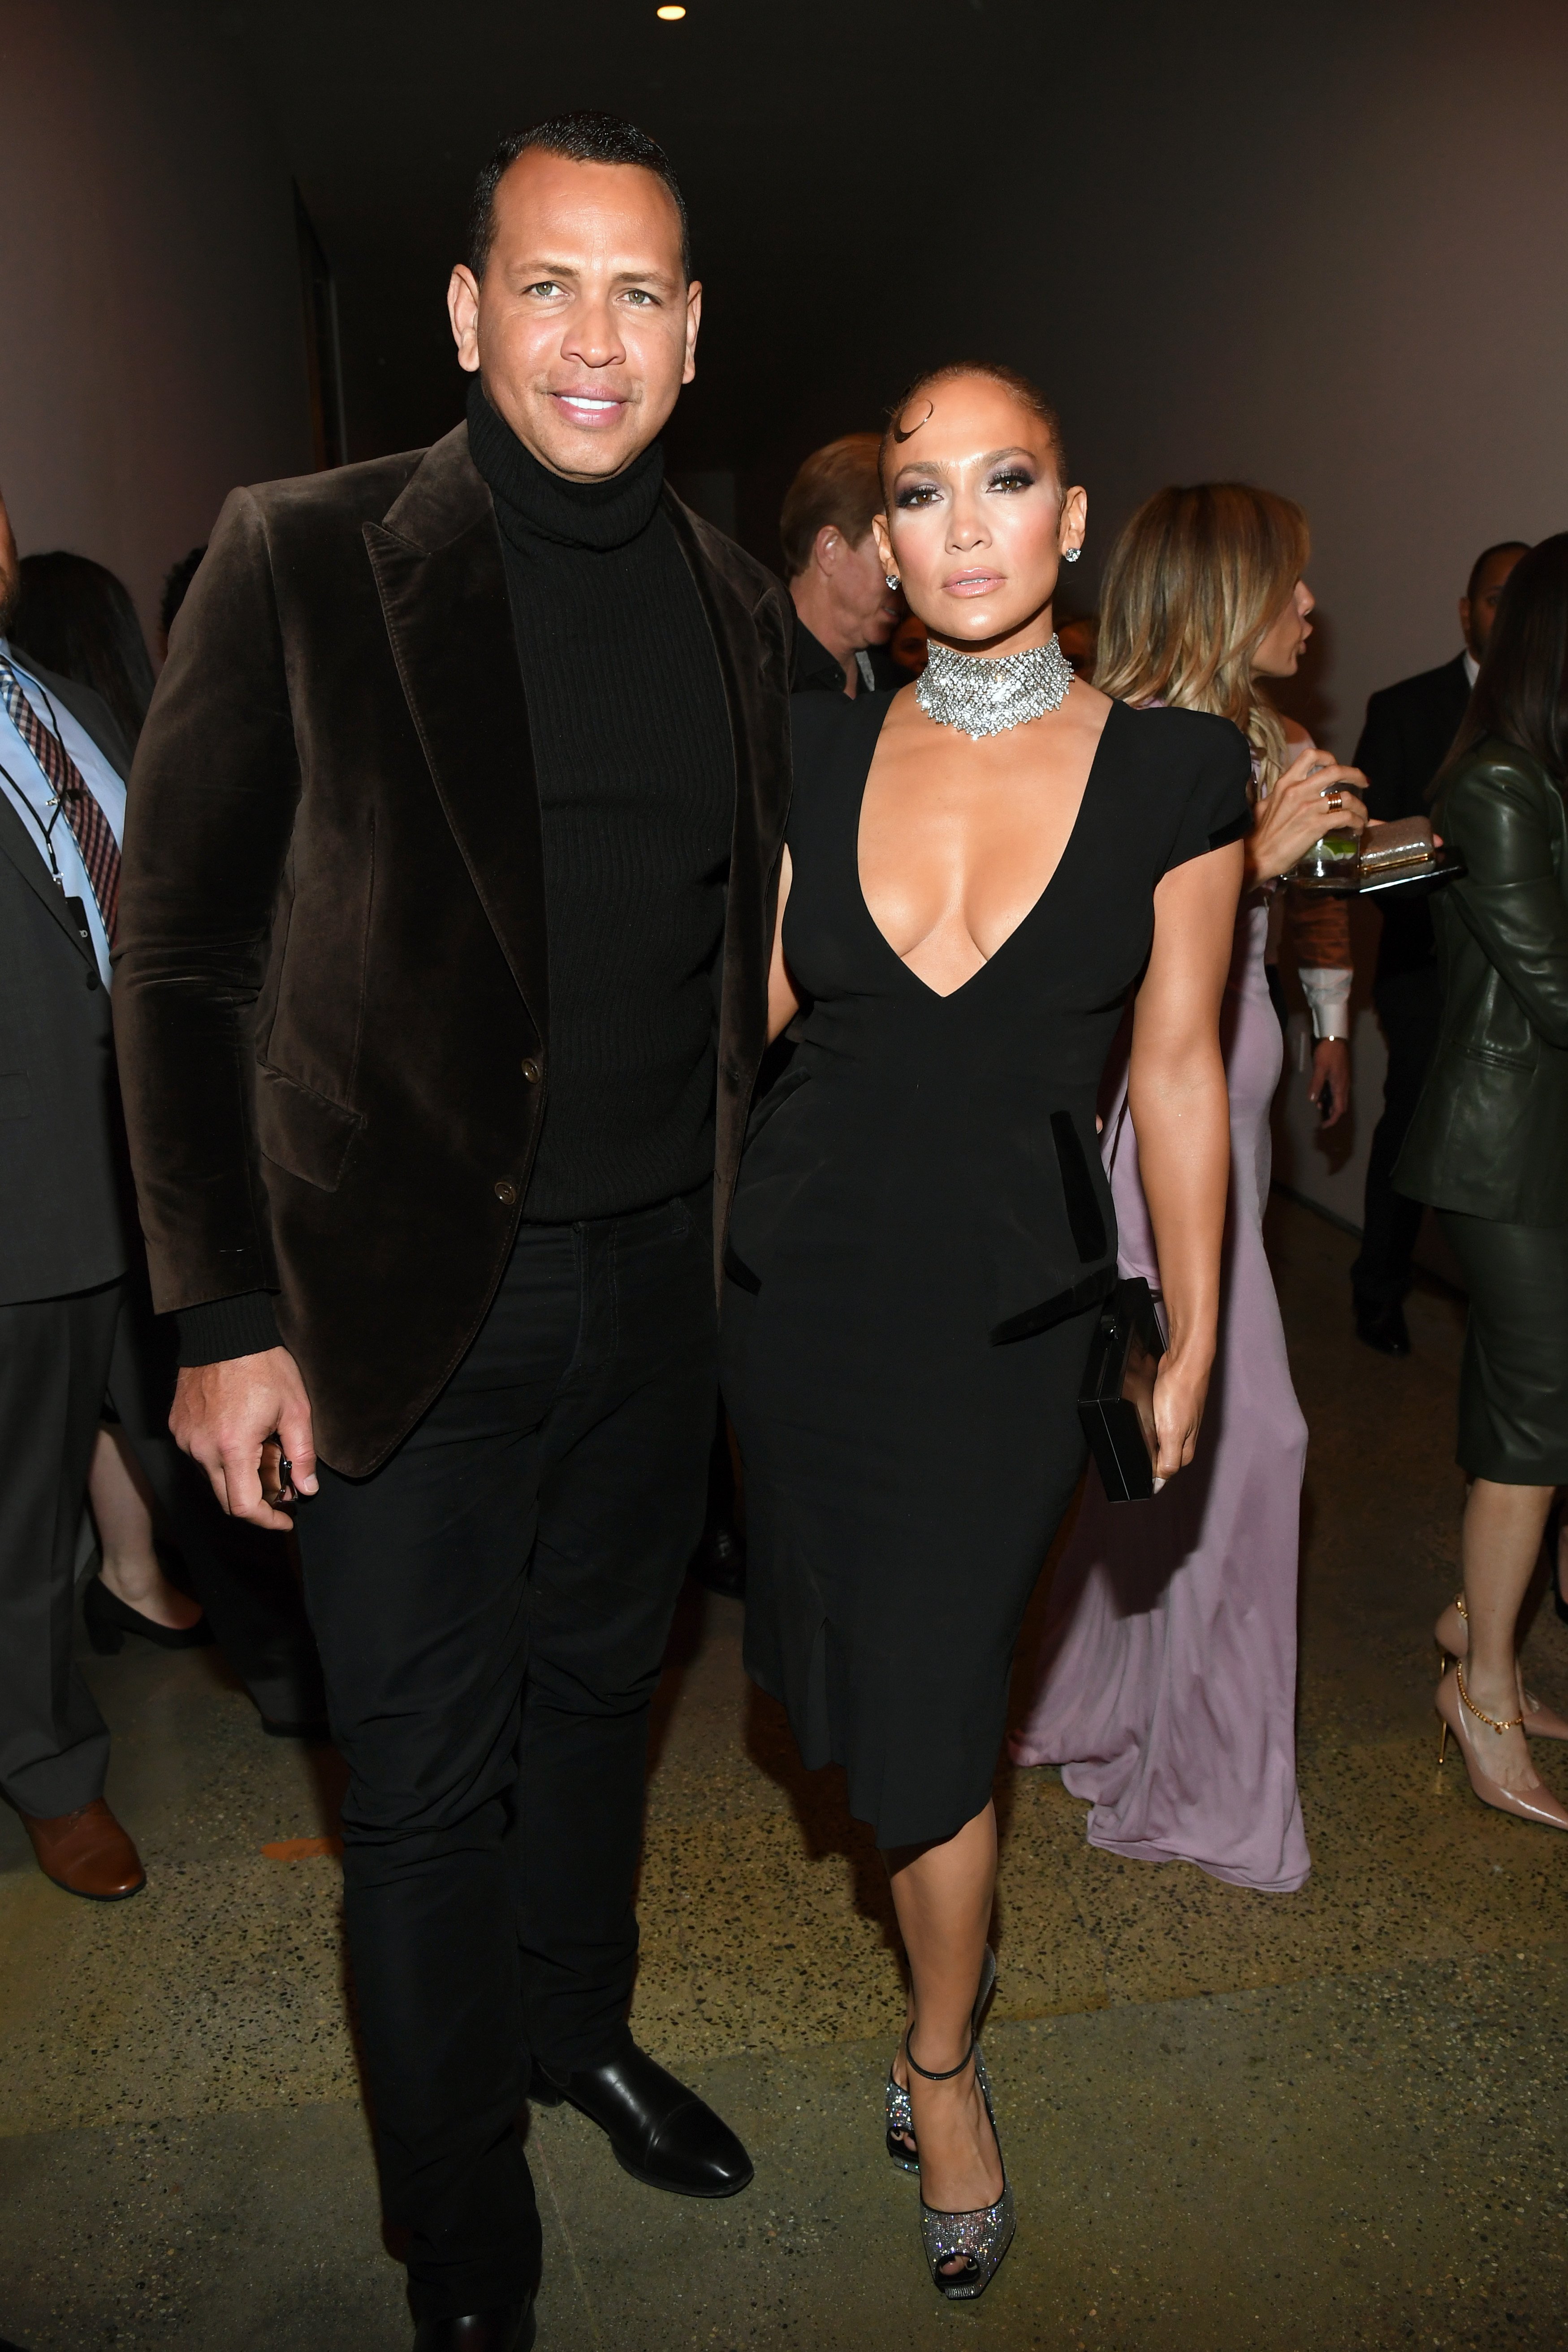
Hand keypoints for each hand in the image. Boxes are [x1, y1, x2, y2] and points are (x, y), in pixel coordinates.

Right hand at [169, 1347, 317, 1529]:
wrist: (225, 1331)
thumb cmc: (263, 1366)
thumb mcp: (295, 1410)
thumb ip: (302, 1455)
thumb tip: (306, 1489)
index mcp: (233, 1448)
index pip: (244, 1506)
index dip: (267, 1520)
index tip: (285, 1518)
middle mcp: (202, 1449)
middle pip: (226, 1498)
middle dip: (256, 1498)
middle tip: (281, 1482)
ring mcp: (186, 1438)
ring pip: (213, 1476)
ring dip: (239, 1474)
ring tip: (263, 1445)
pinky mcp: (178, 1426)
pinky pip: (199, 1454)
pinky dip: (222, 1455)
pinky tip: (241, 1433)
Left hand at [1149, 1345, 1210, 1485]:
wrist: (1184, 1362)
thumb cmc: (1179, 1394)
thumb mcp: (1171, 1433)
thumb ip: (1168, 1459)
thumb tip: (1160, 1483)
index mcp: (1186, 1446)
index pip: (1167, 1470)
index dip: (1151, 1473)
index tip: (1135, 1472)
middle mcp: (1186, 1435)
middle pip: (1165, 1455)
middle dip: (1150, 1457)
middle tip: (1133, 1454)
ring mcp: (1180, 1419)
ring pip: (1162, 1438)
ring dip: (1150, 1441)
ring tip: (1136, 1438)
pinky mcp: (1173, 1406)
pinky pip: (1160, 1422)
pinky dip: (1151, 1425)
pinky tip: (1144, 1420)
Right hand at [1246, 746, 1369, 884]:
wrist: (1256, 858)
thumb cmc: (1259, 835)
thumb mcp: (1266, 806)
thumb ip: (1279, 796)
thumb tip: (1289, 794)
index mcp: (1285, 783)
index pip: (1310, 756)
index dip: (1329, 758)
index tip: (1337, 767)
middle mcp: (1298, 790)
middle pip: (1336, 771)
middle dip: (1355, 774)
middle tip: (1364, 783)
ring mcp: (1308, 808)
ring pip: (1346, 797)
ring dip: (1360, 807)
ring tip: (1362, 816)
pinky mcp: (1316, 825)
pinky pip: (1345, 818)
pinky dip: (1356, 822)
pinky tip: (1357, 828)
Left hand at [1309, 1037, 1350, 1126]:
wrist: (1335, 1036)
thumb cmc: (1327, 1052)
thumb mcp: (1320, 1068)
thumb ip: (1316, 1084)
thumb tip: (1313, 1101)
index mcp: (1340, 1086)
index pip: (1339, 1109)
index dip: (1332, 1120)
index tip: (1323, 1126)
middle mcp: (1344, 1086)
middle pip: (1341, 1106)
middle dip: (1331, 1115)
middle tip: (1320, 1119)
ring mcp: (1344, 1080)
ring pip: (1339, 1099)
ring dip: (1330, 1105)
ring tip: (1318, 1106)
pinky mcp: (1341, 1075)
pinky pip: (1337, 1091)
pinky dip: (1330, 1096)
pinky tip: (1321, 1093)